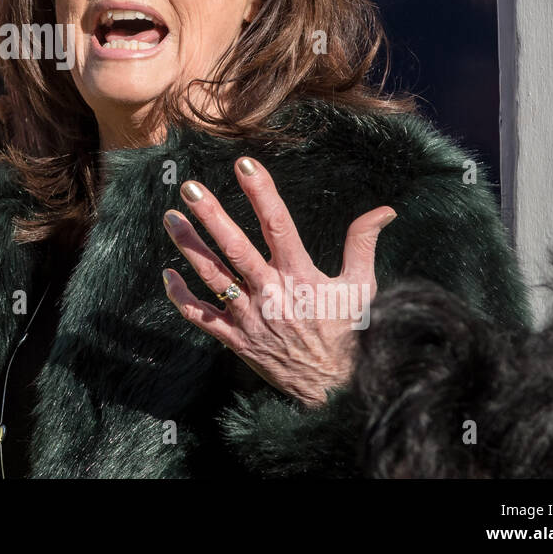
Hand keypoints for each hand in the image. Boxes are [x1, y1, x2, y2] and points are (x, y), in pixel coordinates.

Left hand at [161, 156, 394, 405]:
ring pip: (212, 277)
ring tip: (171, 218)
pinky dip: (181, 297)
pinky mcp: (236, 340)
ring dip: (189, 246)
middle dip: (211, 216)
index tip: (244, 164)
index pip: (278, 225)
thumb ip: (363, 244)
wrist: (335, 389)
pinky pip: (201, 317)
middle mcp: (271, 294)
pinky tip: (168, 274)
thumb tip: (384, 210)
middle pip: (236, 248)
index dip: (261, 192)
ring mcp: (250, 318)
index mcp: (300, 276)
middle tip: (190, 188)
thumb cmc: (349, 335)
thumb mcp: (361, 287)